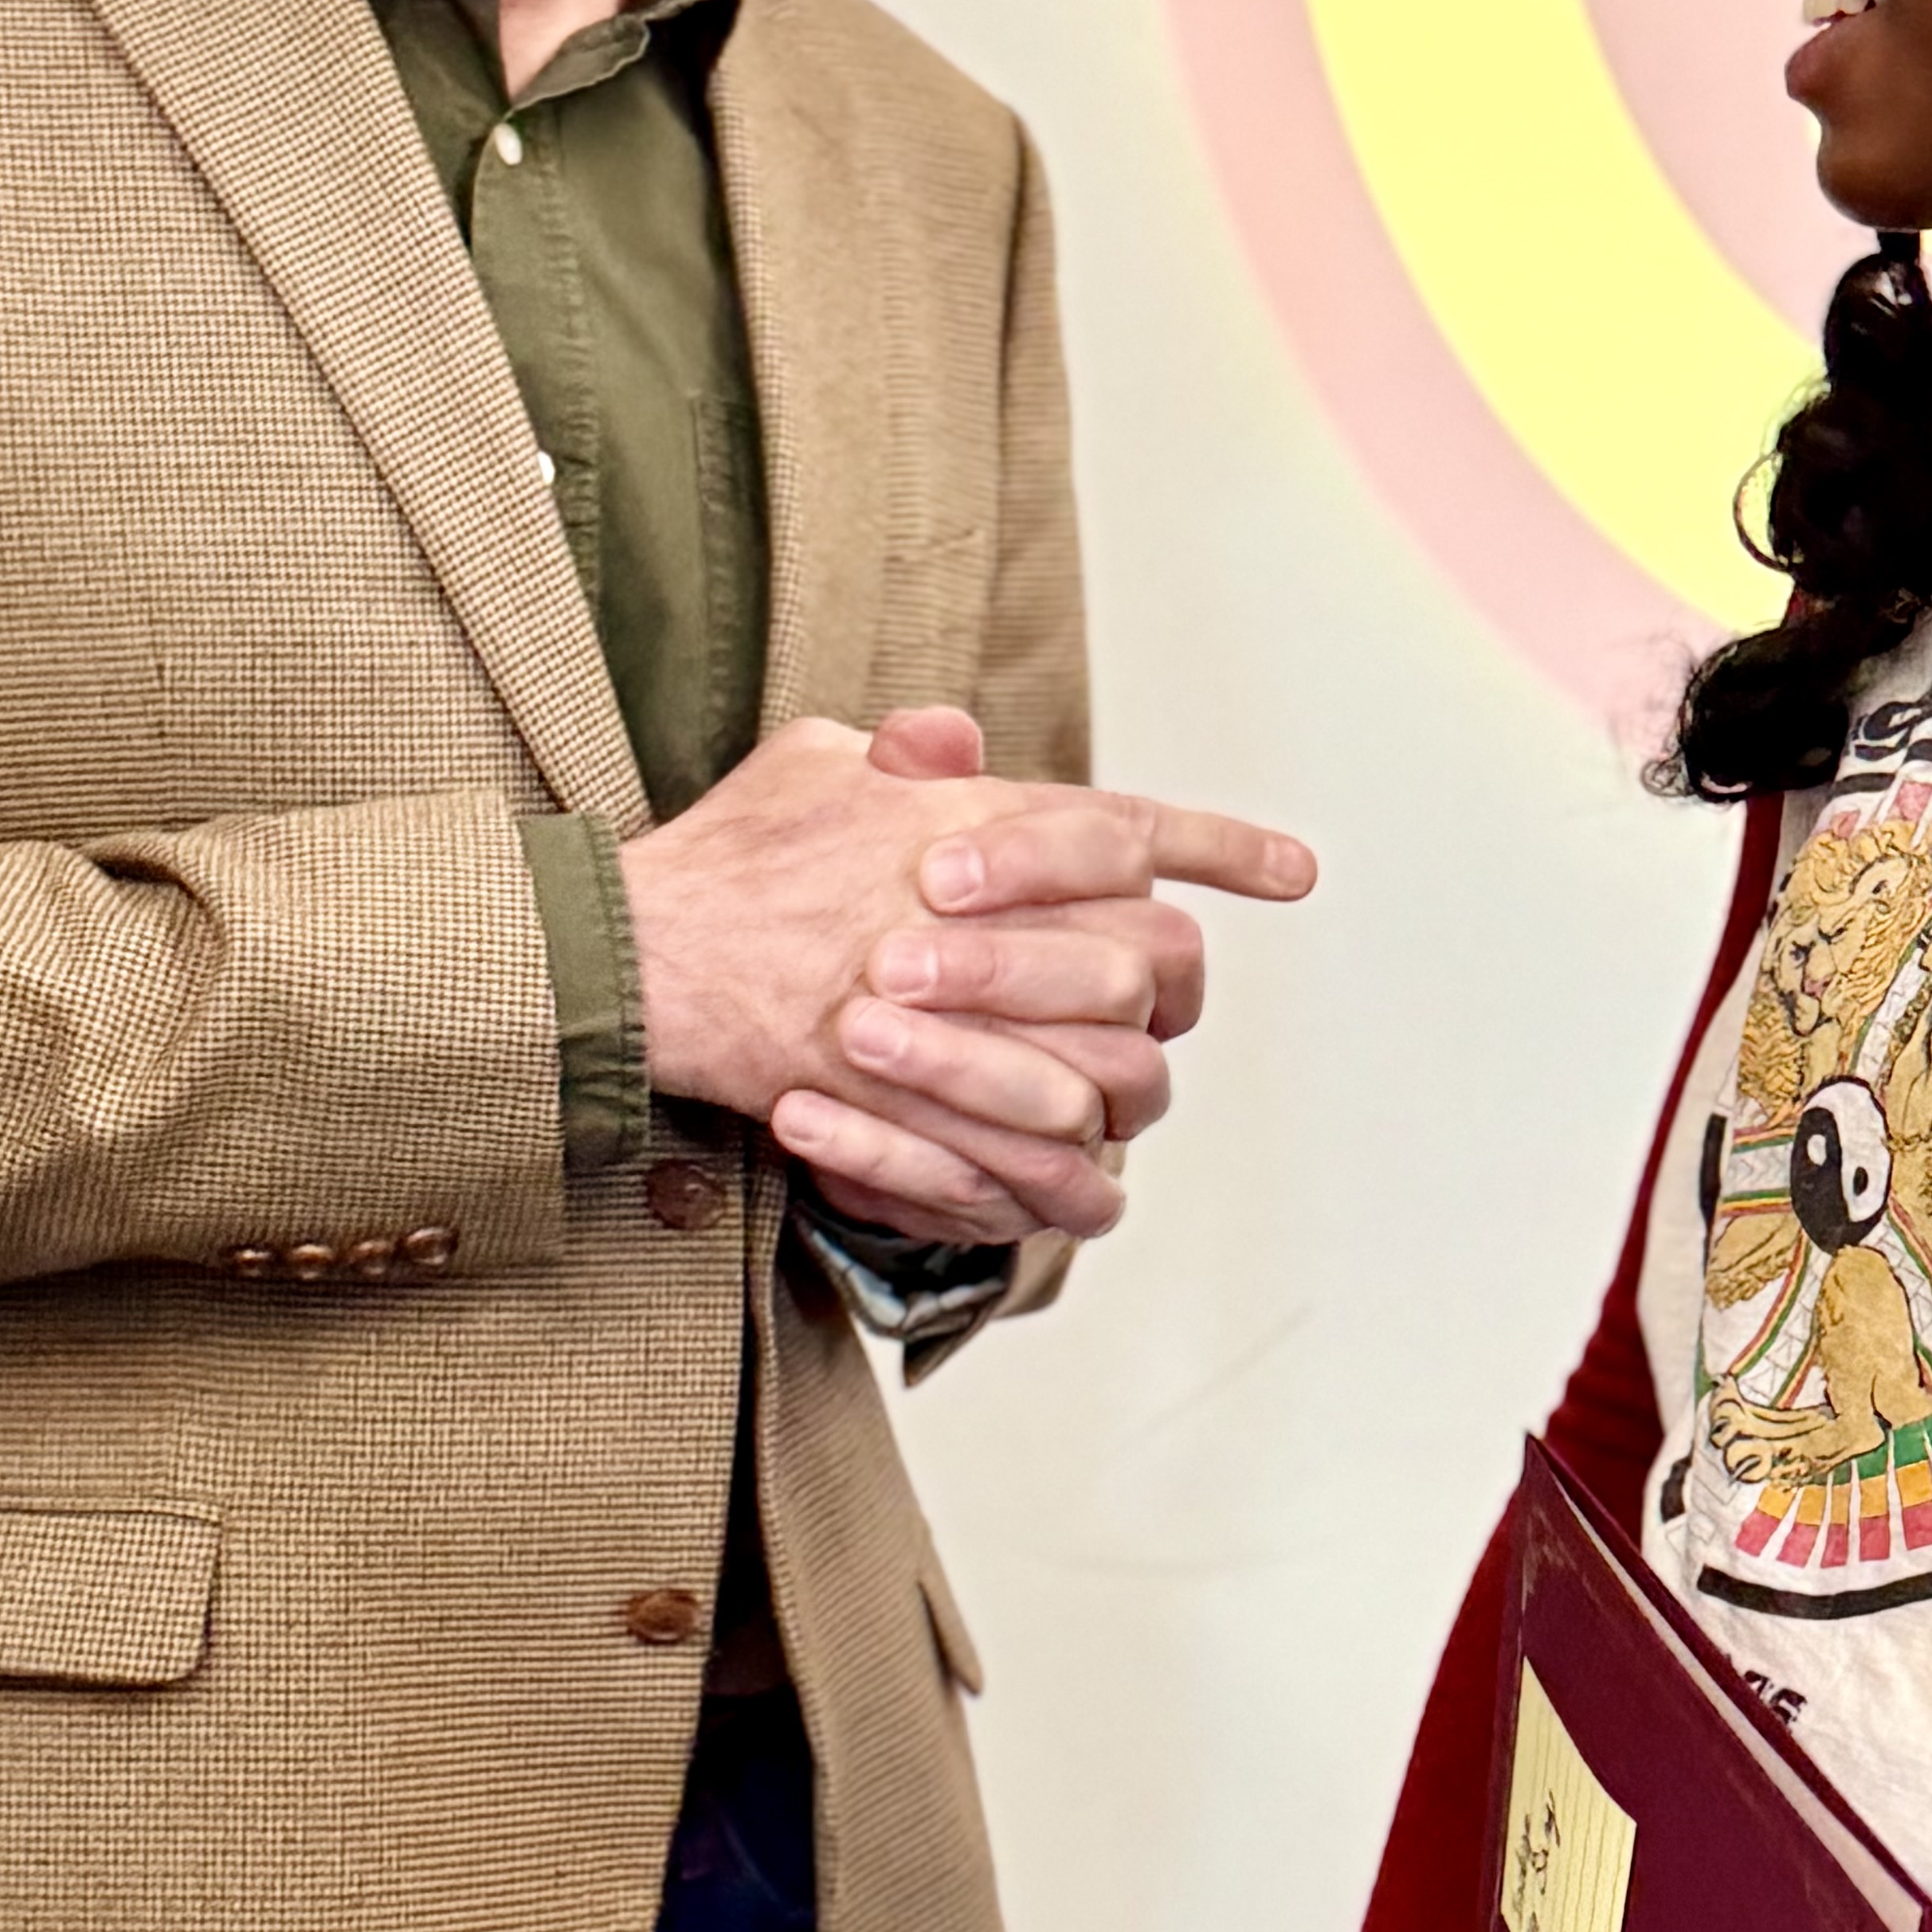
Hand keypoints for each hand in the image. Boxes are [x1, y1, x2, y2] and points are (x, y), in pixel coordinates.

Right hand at [620, 709, 1314, 1243]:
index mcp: (973, 825)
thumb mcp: (810, 761)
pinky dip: (1051, 1189)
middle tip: (1148, 1010)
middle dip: (1160, 996)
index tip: (1293, 872)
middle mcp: (980, 924)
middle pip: (1146, 969)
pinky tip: (1049, 1188)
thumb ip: (898, 753)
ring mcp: (952, 1027)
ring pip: (1109, 1085)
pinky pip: (1031, 1176)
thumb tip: (949, 742)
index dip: (1224, 849)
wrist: (637, 952)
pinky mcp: (914, 1113)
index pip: (1129, 832)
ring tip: (1098, 1111)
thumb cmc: (726, 856)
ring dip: (1113, 1102)